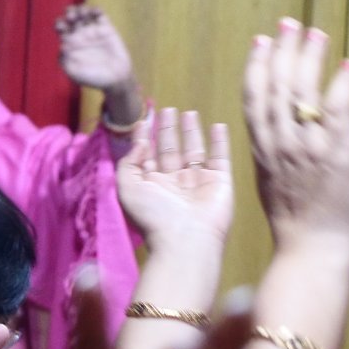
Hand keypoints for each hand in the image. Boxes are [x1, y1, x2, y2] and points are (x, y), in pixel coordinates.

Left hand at [57, 5, 133, 90]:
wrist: (115, 79)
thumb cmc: (92, 77)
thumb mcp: (74, 72)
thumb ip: (65, 60)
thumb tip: (61, 46)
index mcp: (70, 44)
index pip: (61, 27)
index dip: (59, 23)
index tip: (62, 27)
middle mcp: (80, 35)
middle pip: (71, 16)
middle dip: (70, 12)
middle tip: (72, 18)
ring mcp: (93, 31)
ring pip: (85, 13)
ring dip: (81, 9)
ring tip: (83, 13)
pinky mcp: (107, 29)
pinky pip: (100, 15)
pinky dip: (96, 10)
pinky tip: (95, 12)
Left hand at [115, 107, 233, 245]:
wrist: (186, 239)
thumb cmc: (153, 216)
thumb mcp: (127, 188)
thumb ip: (129, 163)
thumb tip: (139, 142)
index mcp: (150, 184)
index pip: (146, 155)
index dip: (145, 137)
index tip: (144, 120)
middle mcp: (173, 182)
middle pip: (169, 149)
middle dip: (167, 130)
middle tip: (167, 109)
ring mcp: (197, 181)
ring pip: (193, 150)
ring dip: (190, 131)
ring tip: (188, 112)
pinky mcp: (219, 181)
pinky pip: (220, 156)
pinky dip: (220, 141)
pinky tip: (217, 126)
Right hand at [242, 18, 348, 252]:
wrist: (312, 249)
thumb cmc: (296, 224)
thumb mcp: (273, 184)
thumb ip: (276, 155)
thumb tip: (279, 136)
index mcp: (262, 150)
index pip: (253, 99)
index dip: (257, 67)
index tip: (260, 42)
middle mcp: (281, 143)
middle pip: (277, 86)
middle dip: (283, 51)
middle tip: (289, 24)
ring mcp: (307, 147)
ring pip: (302, 92)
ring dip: (310, 59)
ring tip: (317, 34)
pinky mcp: (336, 153)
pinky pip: (337, 111)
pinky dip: (342, 86)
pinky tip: (347, 66)